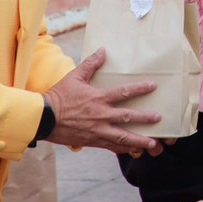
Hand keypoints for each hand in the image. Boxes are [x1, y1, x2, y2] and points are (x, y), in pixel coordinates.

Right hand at [43, 50, 161, 155]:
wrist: (43, 118)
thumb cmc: (58, 96)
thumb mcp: (74, 77)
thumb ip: (90, 64)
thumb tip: (103, 50)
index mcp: (98, 98)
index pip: (124, 92)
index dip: (140, 89)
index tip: (153, 86)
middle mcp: (100, 116)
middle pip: (127, 118)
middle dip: (145, 118)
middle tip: (159, 119)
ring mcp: (97, 131)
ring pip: (122, 138)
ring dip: (138, 141)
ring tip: (153, 144)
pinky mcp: (92, 141)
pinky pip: (110, 147)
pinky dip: (122, 149)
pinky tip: (133, 151)